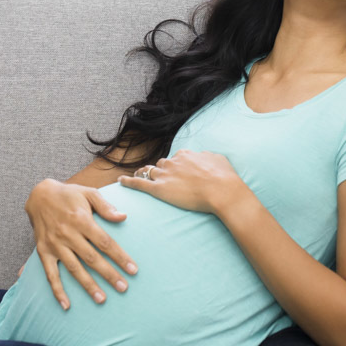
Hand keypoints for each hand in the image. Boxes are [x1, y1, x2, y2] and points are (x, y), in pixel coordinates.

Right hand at [25, 178, 136, 309]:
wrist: (39, 195)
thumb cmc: (69, 194)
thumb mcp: (89, 193)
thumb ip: (105, 207)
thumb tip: (123, 217)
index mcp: (81, 220)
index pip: (105, 242)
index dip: (120, 257)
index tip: (133, 270)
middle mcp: (68, 234)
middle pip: (92, 258)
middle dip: (108, 274)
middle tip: (123, 288)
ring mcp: (55, 245)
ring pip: (74, 269)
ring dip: (88, 285)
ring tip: (101, 299)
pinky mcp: (43, 252)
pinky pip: (50, 274)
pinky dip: (57, 290)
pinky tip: (66, 305)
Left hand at [118, 150, 248, 216]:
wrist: (222, 190)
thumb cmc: (224, 177)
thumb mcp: (219, 159)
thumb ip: (208, 156)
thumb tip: (205, 156)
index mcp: (187, 155)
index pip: (177, 158)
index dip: (176, 165)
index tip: (178, 171)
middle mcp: (174, 162)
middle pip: (162, 163)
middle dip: (161, 169)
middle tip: (161, 177)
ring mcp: (165, 175)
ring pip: (150, 171)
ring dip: (145, 174)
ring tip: (139, 177)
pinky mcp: (159, 189)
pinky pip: (139, 183)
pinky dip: (128, 181)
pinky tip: (120, 181)